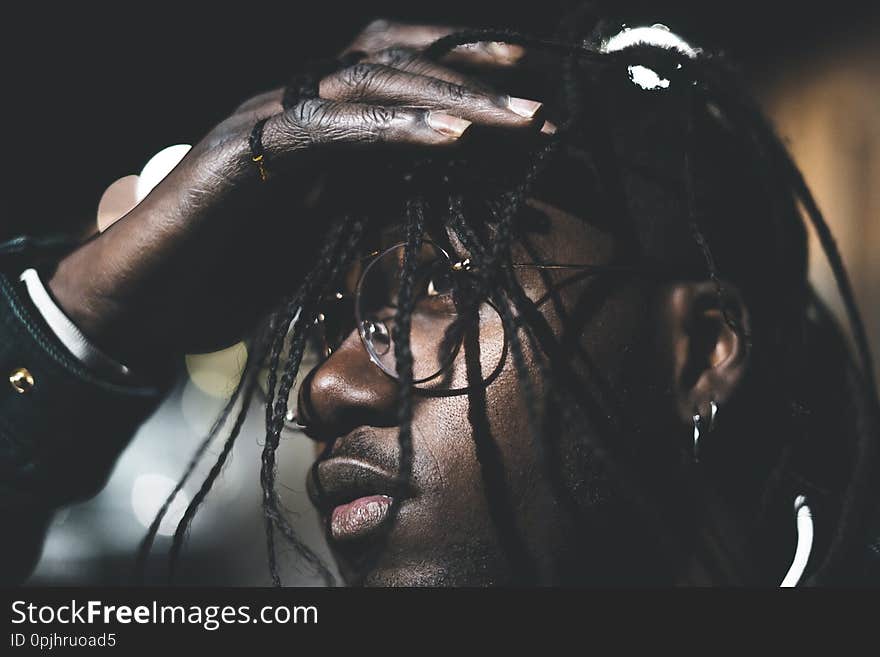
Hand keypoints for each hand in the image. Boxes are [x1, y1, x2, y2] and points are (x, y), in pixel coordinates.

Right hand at [48, 20, 545, 366]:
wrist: (148, 301)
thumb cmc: (237, 271)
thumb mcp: (325, 232)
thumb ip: (371, 201)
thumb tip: (441, 199)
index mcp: (317, 119)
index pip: (395, 69)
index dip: (460, 66)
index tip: (527, 87)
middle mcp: (291, 102)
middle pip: (390, 60)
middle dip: (472, 75)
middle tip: (541, 107)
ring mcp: (264, 119)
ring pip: (364, 80)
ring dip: (448, 96)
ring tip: (516, 120)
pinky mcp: (241, 153)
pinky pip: (325, 128)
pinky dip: (390, 129)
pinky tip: (446, 138)